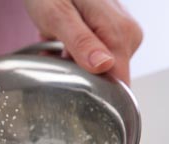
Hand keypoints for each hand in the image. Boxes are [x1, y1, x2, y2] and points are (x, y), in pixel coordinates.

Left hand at [24, 0, 141, 84]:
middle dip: (78, 75)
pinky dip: (71, 57)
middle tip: (53, 56)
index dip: (97, 92)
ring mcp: (119, 35)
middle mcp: (126, 34)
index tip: (71, 86)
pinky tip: (56, 45)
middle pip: (107, 77)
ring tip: (51, 47)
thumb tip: (103, 66)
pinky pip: (91, 58)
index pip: (120, 81)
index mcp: (120, 32)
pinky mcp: (108, 35)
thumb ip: (80, 41)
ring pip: (96, 70)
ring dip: (70, 65)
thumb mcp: (58, 15)